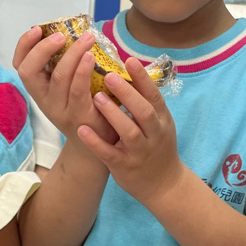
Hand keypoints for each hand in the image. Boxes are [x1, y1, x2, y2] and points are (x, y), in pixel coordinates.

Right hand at [12, 26, 116, 143]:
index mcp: (39, 89)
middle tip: (63, 34)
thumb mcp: (66, 87)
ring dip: (73, 53)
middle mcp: (44, 100)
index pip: (20, 66)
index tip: (36, 29)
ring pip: (59, 77)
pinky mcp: (79, 115)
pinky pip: (78, 89)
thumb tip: (74, 32)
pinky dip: (83, 70)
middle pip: (30, 71)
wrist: (96, 144)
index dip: (24, 45)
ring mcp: (60, 109)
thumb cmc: (83, 107)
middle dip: (43, 48)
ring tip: (87, 39)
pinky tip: (91, 57)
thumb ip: (65, 65)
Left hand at [77, 58, 185, 207]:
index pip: (154, 96)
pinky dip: (96, 142)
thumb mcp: (160, 123)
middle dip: (127, 93)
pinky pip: (109, 153)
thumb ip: (147, 101)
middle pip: (144, 112)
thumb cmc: (157, 146)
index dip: (142, 78)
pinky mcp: (125, 167)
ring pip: (129, 132)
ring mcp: (140, 152)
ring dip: (113, 114)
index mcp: (162, 120)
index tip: (130, 60)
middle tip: (109, 75)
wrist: (164, 185)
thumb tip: (132, 70)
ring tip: (96, 97)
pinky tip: (82, 129)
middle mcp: (154, 134)